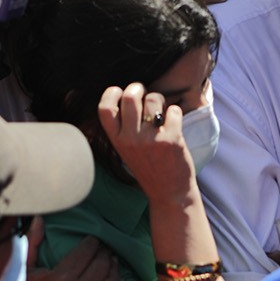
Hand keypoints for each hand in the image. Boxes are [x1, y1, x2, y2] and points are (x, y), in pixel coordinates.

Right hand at [0, 233, 124, 280]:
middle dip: (104, 254)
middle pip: (103, 264)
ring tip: (110, 264)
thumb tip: (40, 218)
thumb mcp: (24, 273)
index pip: (88, 251)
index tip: (92, 242)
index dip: (92, 243)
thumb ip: (33, 243)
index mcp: (60, 279)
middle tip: (103, 251)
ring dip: (114, 269)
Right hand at [98, 83, 195, 204]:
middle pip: (129, 96)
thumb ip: (124, 127)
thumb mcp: (126, 149)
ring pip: (153, 99)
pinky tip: (174, 122)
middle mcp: (131, 139)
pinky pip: (173, 110)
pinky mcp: (171, 139)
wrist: (169, 192)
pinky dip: (175, 112)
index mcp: (117, 141)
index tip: (120, 92)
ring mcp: (151, 139)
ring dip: (159, 99)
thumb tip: (128, 94)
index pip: (104, 108)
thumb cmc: (148, 167)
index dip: (111, 93)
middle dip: (138, 88)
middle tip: (144, 93)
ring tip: (161, 110)